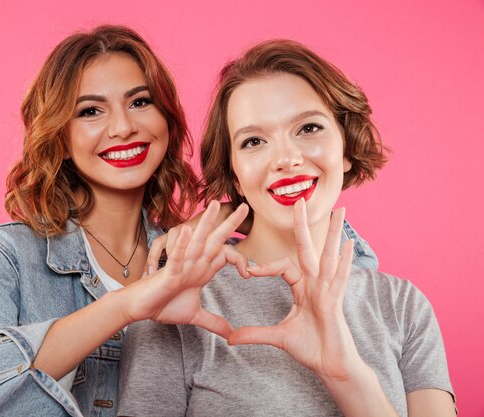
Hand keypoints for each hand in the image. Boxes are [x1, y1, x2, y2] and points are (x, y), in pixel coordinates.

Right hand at [121, 201, 249, 337]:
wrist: (140, 309)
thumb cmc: (162, 305)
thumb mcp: (194, 315)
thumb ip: (213, 322)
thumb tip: (230, 334)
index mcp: (201, 270)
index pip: (223, 257)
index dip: (238, 261)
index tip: (248, 273)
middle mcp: (193, 263)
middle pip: (214, 240)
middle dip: (229, 225)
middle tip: (244, 207)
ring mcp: (181, 266)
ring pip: (196, 242)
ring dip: (206, 223)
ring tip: (214, 205)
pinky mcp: (168, 273)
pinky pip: (176, 257)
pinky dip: (182, 245)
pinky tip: (189, 232)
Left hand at [227, 199, 361, 380]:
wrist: (331, 366)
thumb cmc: (311, 348)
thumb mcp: (277, 337)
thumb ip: (254, 333)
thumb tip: (229, 339)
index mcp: (303, 288)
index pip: (283, 266)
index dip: (265, 267)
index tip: (247, 271)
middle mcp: (316, 284)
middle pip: (309, 248)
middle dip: (304, 225)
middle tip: (300, 200)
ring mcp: (328, 291)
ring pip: (329, 256)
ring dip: (334, 232)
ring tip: (340, 210)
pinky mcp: (336, 302)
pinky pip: (340, 277)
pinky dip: (344, 261)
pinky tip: (349, 243)